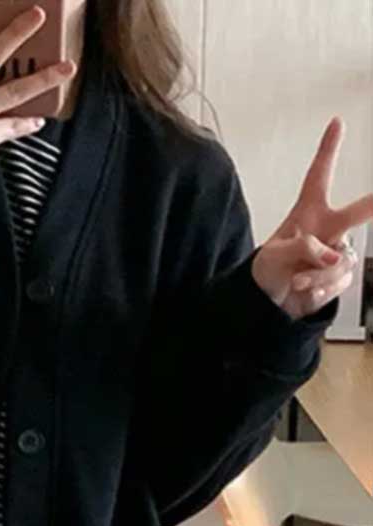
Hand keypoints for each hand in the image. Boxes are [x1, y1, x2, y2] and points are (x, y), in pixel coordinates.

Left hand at [251, 117, 372, 320]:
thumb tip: (331, 255)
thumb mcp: (274, 254)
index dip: (328, 150)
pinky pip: (340, 281)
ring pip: (344, 259)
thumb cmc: (265, 272)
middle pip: (359, 211)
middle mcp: (327, 228)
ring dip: (319, 274)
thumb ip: (303, 247)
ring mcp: (335, 252)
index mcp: (307, 213)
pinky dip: (321, 289)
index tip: (336, 123)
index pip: (319, 176)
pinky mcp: (339, 276)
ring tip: (298, 279)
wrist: (266, 302)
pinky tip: (305, 289)